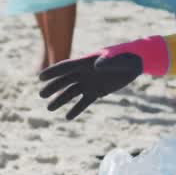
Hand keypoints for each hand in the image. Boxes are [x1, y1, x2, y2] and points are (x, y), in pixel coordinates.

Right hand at [39, 36, 169, 118]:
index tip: (40, 77)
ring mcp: (90, 82)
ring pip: (71, 93)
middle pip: (65, 81)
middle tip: (41, 95)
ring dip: (61, 100)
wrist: (135, 63)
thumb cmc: (125, 57)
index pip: (66, 67)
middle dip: (53, 87)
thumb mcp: (116, 59)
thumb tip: (96, 66)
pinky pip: (84, 101)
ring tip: (50, 109)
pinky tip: (68, 117)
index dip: (53, 72)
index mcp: (86, 62)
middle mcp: (84, 73)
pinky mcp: (97, 92)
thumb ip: (106, 62)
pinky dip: (76, 109)